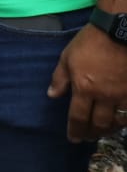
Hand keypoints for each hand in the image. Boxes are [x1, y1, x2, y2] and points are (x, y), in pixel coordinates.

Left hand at [48, 24, 126, 141]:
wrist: (119, 32)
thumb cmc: (90, 42)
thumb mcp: (67, 57)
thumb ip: (60, 78)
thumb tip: (52, 95)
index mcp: (84, 88)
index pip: (78, 117)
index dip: (75, 130)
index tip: (73, 139)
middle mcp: (104, 96)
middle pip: (98, 123)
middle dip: (91, 133)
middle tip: (87, 137)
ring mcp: (122, 95)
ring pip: (117, 121)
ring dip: (109, 129)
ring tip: (103, 131)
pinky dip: (124, 120)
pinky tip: (120, 121)